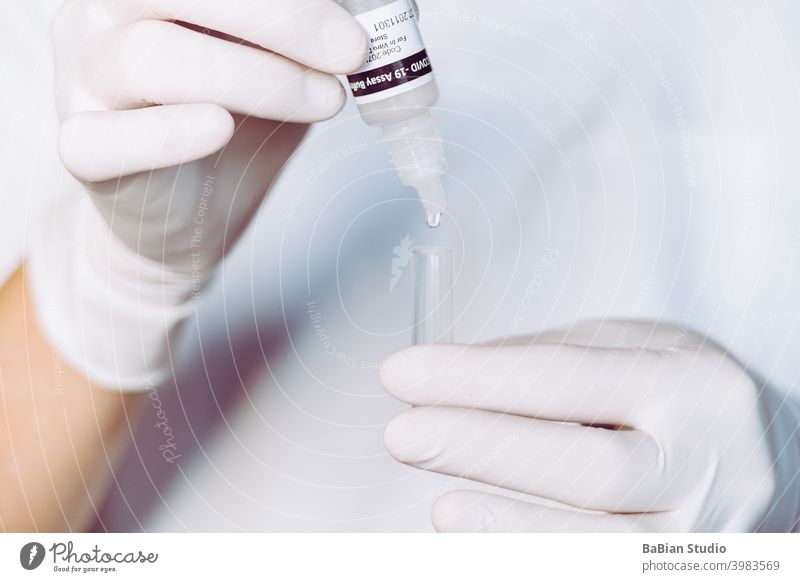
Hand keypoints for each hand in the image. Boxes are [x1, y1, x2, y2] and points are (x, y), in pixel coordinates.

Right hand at [28, 0, 366, 387]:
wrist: (188, 218)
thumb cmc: (234, 133)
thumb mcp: (282, 68)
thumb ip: (311, 36)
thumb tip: (373, 10)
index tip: (355, 22)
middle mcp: (102, 16)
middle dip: (282, 17)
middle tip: (351, 51)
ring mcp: (82, 81)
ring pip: (152, 56)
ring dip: (256, 77)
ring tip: (324, 101)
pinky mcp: (82, 150)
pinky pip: (107, 138)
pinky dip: (169, 133)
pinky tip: (220, 129)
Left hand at [380, 320, 799, 531]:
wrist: (760, 450)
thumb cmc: (676, 391)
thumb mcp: (624, 350)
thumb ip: (537, 364)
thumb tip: (444, 382)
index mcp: (686, 386)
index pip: (570, 379)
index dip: (481, 378)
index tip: (405, 374)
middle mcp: (702, 465)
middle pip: (591, 468)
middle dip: (487, 451)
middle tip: (405, 435)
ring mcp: (699, 534)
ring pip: (603, 543)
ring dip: (512, 530)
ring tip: (443, 512)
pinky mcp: (680, 573)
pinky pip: (603, 569)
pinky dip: (534, 559)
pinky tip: (484, 547)